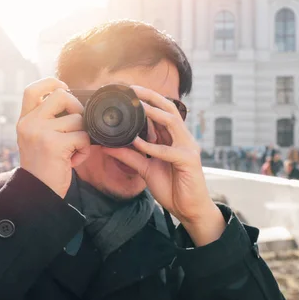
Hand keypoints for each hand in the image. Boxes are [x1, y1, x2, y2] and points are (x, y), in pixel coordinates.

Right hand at [17, 78, 90, 196]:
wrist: (37, 194)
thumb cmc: (43, 168)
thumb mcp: (37, 139)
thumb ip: (48, 121)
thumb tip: (74, 102)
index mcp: (25, 120)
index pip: (32, 90)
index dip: (50, 83)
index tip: (64, 87)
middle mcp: (29, 123)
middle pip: (61, 96)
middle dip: (77, 108)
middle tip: (77, 125)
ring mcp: (40, 132)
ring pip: (77, 119)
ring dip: (82, 136)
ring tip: (73, 152)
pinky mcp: (53, 144)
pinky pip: (82, 137)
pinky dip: (84, 150)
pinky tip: (73, 160)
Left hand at [103, 86, 225, 245]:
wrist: (190, 210)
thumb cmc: (173, 188)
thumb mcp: (146, 169)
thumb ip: (130, 156)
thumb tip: (108, 146)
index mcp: (174, 138)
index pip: (162, 112)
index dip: (148, 100)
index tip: (129, 92)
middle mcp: (183, 138)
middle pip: (169, 109)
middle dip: (151, 97)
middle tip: (132, 89)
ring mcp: (188, 148)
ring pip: (172, 122)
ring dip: (153, 113)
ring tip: (137, 107)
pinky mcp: (189, 161)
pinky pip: (169, 151)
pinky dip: (153, 146)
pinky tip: (138, 143)